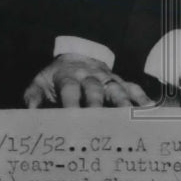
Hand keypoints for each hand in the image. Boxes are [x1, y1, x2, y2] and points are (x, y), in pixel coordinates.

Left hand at [23, 55, 151, 107]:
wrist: (75, 56)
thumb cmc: (55, 77)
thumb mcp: (38, 83)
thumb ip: (33, 98)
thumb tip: (30, 115)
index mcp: (68, 76)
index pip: (70, 89)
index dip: (71, 103)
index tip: (71, 119)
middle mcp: (90, 76)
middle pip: (95, 89)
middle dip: (98, 105)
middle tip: (101, 124)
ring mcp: (107, 77)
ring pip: (117, 88)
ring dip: (123, 103)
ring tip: (129, 119)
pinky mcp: (120, 81)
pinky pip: (133, 88)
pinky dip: (142, 99)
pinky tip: (151, 111)